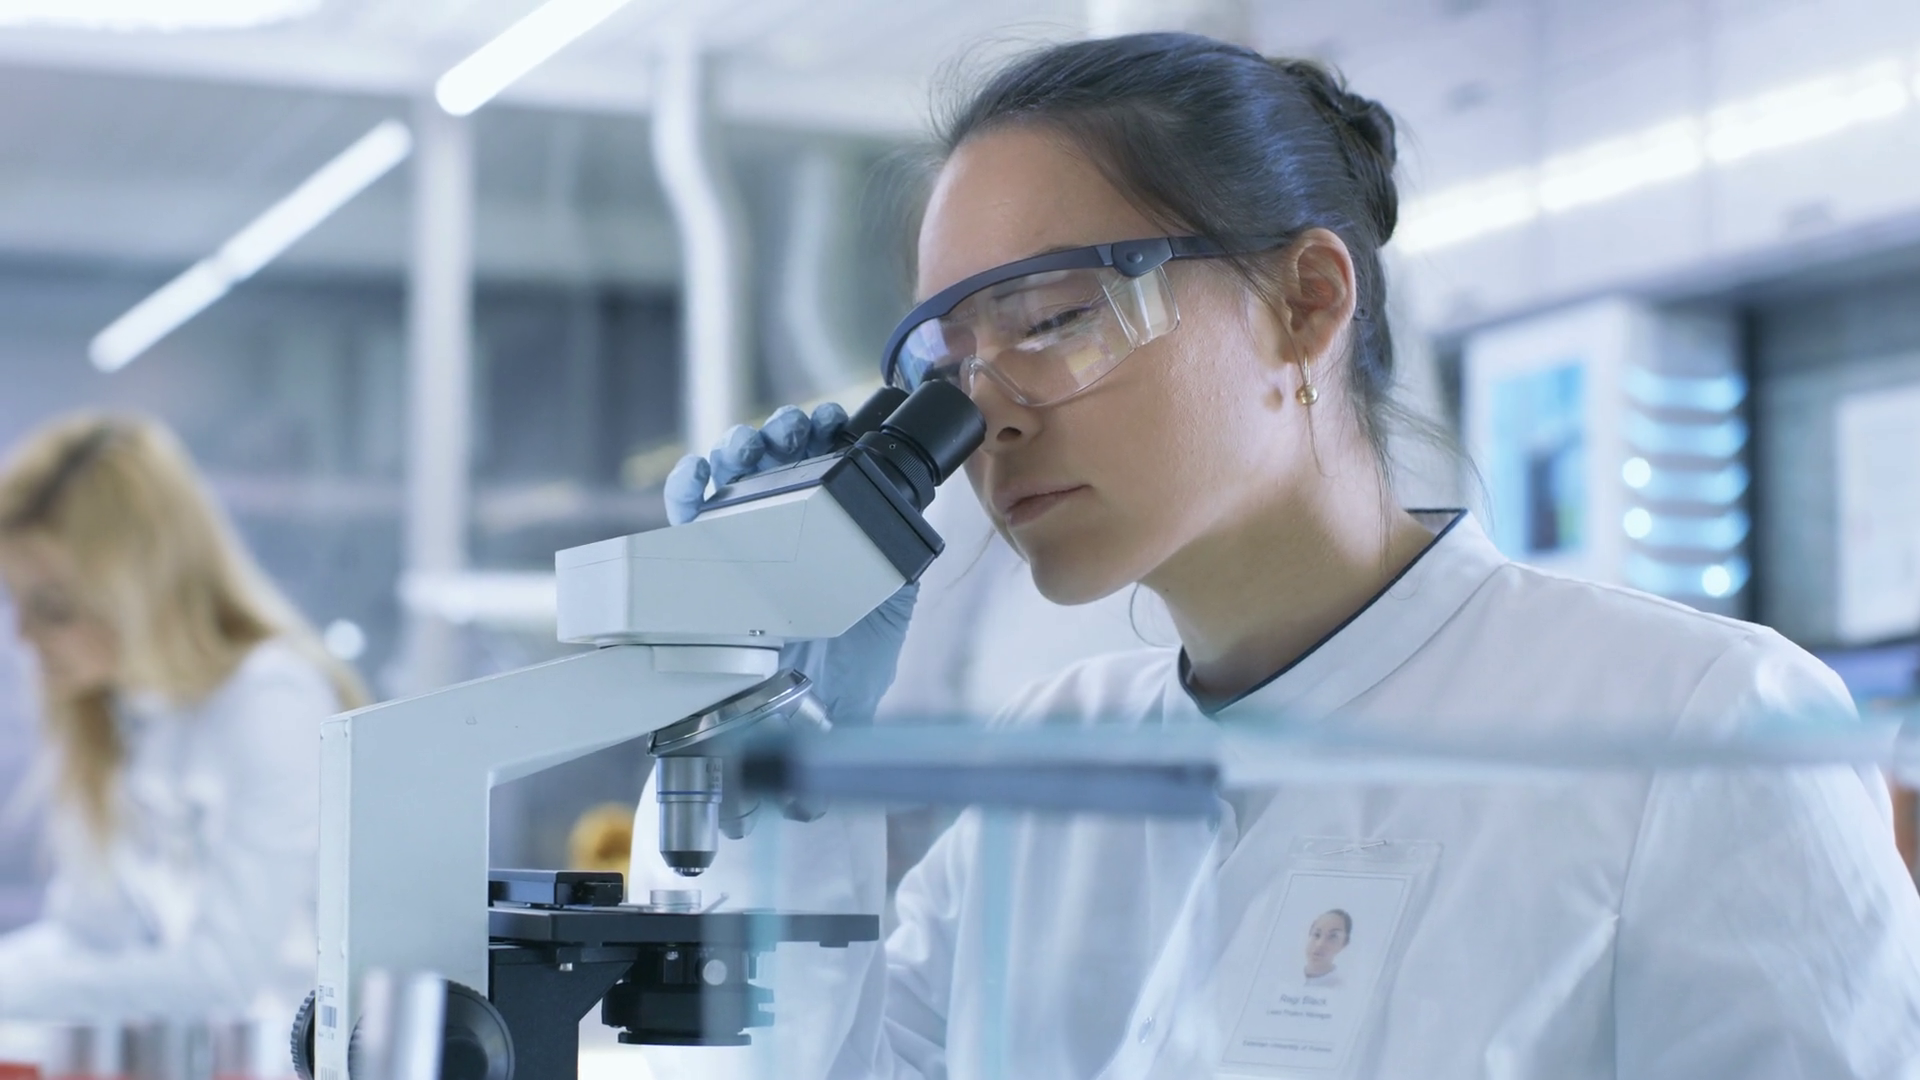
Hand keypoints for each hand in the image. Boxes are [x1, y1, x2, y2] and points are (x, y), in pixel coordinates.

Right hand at [662, 402, 915, 728]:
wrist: (812, 715)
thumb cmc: (851, 666)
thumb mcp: (889, 602)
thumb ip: (897, 560)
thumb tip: (911, 514)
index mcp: (833, 523)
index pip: (825, 460)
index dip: (826, 432)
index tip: (836, 424)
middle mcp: (787, 524)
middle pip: (777, 454)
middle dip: (784, 429)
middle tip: (797, 432)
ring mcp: (744, 538)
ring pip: (732, 471)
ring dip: (739, 444)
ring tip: (749, 449)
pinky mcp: (704, 560)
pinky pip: (687, 511)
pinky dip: (686, 484)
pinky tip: (698, 478)